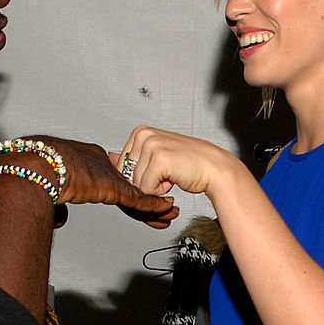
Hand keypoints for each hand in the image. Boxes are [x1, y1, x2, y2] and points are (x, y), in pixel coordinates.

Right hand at [29, 136, 179, 228]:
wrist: (39, 165)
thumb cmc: (38, 172)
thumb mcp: (54, 189)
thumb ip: (61, 204)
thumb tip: (60, 218)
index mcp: (91, 160)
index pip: (118, 179)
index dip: (132, 191)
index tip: (143, 198)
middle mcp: (103, 165)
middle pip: (133, 186)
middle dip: (150, 198)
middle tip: (165, 208)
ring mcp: (109, 175)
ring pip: (139, 193)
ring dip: (155, 205)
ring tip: (169, 213)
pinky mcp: (113, 186)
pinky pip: (138, 198)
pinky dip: (153, 206)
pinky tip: (164, 210)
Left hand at [114, 127, 239, 197]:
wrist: (215, 170)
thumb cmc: (188, 165)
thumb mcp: (155, 157)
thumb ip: (132, 157)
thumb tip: (108, 157)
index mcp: (140, 132)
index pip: (120, 168)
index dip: (138, 178)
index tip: (157, 173)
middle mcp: (143, 134)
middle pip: (126, 176)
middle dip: (145, 184)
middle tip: (166, 177)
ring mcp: (150, 145)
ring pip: (136, 185)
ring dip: (154, 188)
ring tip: (171, 176)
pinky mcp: (158, 159)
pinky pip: (146, 190)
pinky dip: (160, 192)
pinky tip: (173, 179)